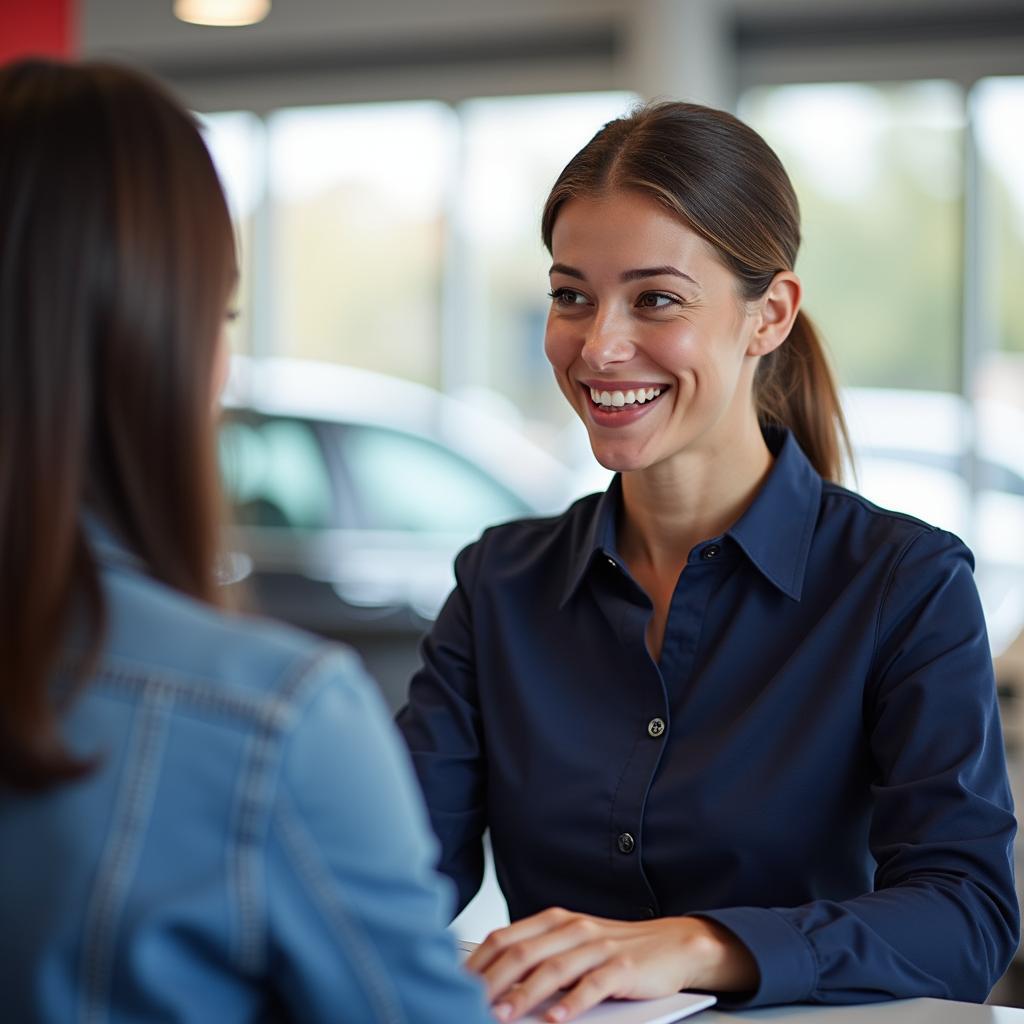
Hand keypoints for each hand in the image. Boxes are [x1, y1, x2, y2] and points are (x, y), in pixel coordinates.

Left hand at [465, 907, 757, 1021]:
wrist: (672, 945)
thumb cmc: (615, 951)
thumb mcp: (572, 947)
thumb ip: (538, 958)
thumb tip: (493, 985)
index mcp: (554, 921)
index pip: (505, 937)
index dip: (479, 962)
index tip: (456, 984)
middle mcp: (572, 928)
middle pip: (522, 953)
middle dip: (492, 981)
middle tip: (471, 1004)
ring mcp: (598, 946)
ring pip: (553, 969)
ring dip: (524, 995)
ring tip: (502, 1016)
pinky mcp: (622, 967)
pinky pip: (593, 985)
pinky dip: (572, 1003)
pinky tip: (556, 1019)